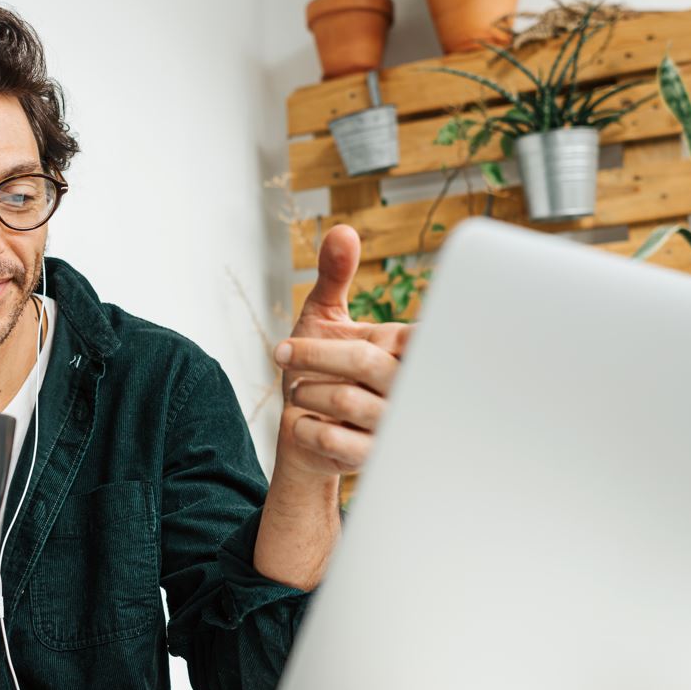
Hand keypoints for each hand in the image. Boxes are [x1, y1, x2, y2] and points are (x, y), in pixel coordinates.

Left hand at [274, 224, 411, 478]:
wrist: (309, 438)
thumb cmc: (324, 373)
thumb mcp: (325, 319)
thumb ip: (335, 276)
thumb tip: (342, 231)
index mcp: (407, 351)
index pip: (406, 334)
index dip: (349, 335)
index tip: (309, 342)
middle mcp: (409, 388)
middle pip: (364, 361)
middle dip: (311, 356)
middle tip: (282, 355)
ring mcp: (392, 426)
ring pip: (343, 400)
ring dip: (304, 392)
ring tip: (299, 391)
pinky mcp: (372, 459)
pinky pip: (330, 439)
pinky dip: (304, 427)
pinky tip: (304, 424)